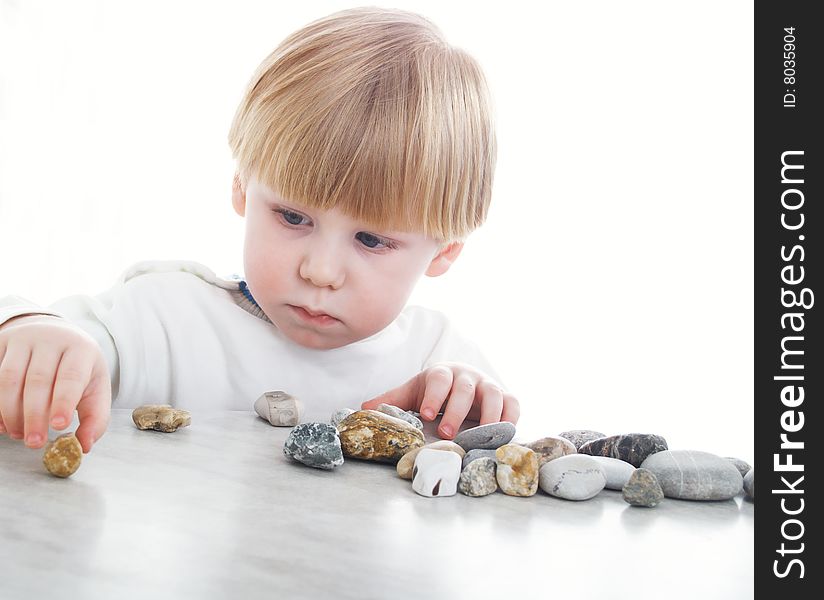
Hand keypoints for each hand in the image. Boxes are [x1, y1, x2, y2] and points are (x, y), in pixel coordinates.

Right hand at [0, 315, 110, 452]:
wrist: (56, 335)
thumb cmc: (78, 368)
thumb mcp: (95, 387)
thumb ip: (95, 417)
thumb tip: (84, 446)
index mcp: (81, 349)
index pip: (71, 376)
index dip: (63, 402)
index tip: (58, 426)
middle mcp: (52, 340)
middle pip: (38, 380)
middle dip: (34, 415)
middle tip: (34, 442)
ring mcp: (24, 339)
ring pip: (11, 378)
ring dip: (10, 411)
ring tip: (17, 434)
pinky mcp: (3, 343)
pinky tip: (2, 422)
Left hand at [361, 362, 519, 439]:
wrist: (461, 382)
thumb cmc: (434, 391)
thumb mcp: (412, 393)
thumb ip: (391, 401)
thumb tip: (364, 408)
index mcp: (443, 373)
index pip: (440, 380)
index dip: (434, 396)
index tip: (426, 414)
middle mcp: (468, 377)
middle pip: (465, 389)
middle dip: (457, 410)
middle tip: (447, 432)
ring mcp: (488, 385)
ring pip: (494, 394)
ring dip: (488, 416)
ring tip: (480, 437)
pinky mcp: (505, 396)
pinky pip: (513, 404)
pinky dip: (511, 417)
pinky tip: (503, 434)